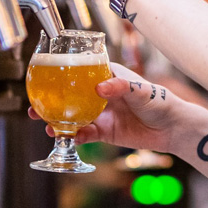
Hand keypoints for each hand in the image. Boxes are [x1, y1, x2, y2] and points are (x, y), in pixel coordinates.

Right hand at [29, 63, 182, 152]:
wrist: (173, 129)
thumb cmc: (160, 101)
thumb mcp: (141, 89)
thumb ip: (120, 86)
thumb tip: (100, 87)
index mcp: (107, 76)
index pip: (80, 70)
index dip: (62, 72)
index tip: (43, 74)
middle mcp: (100, 94)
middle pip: (70, 96)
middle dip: (51, 101)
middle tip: (34, 105)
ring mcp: (101, 114)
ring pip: (73, 117)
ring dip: (58, 121)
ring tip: (45, 125)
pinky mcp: (105, 132)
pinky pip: (85, 134)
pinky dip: (75, 136)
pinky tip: (67, 138)